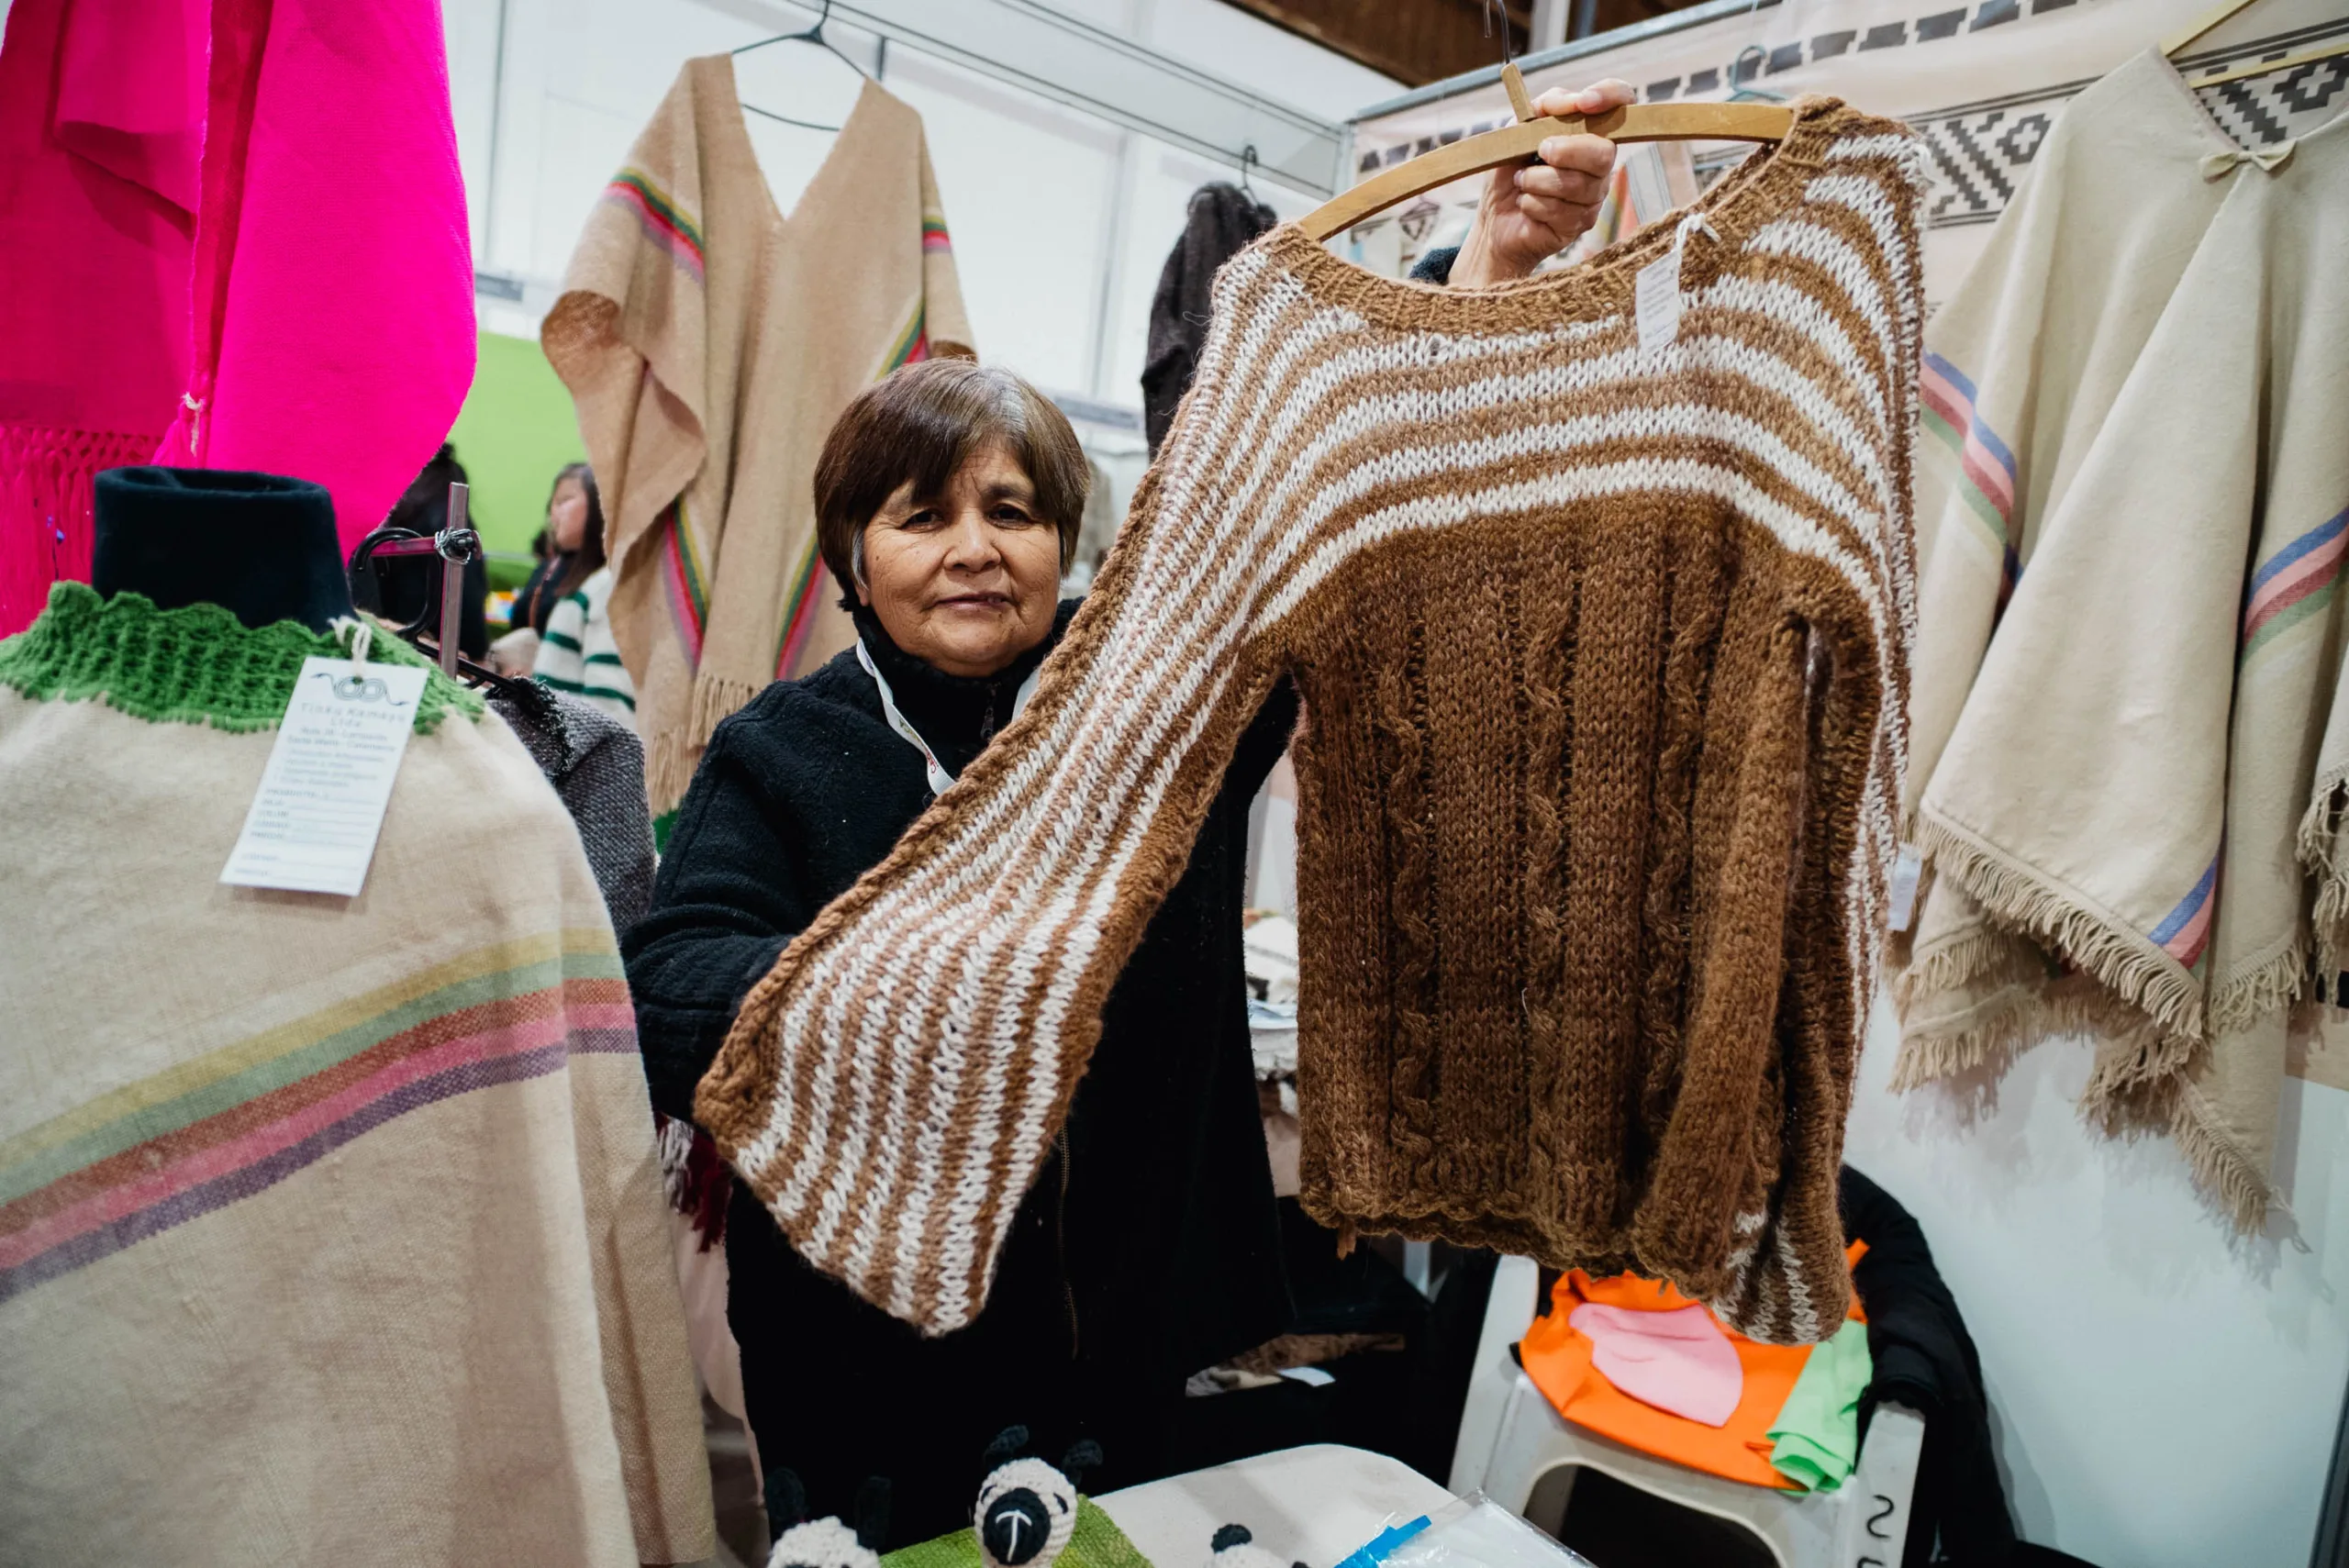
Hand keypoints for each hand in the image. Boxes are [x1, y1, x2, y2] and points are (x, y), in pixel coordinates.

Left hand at [1447, 79, 1638, 288]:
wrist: (1494, 216)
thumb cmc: (1512, 170)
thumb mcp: (1519, 130)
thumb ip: (1545, 107)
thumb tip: (1573, 101)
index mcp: (1589, 131)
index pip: (1621, 102)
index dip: (1611, 96)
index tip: (1584, 102)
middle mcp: (1600, 163)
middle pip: (1604, 153)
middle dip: (1566, 150)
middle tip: (1540, 152)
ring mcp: (1594, 196)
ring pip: (1576, 185)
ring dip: (1537, 180)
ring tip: (1522, 181)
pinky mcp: (1580, 224)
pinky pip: (1561, 211)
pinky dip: (1532, 203)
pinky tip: (1526, 204)